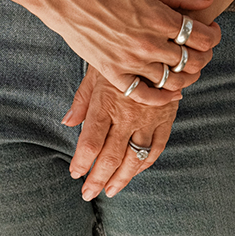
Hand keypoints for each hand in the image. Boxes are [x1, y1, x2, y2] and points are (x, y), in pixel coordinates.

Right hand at [39, 0, 220, 100]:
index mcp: (159, 18)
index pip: (202, 37)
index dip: (213, 36)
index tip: (211, 33)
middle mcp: (149, 43)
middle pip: (192, 61)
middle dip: (204, 56)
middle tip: (202, 51)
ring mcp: (131, 61)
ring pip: (173, 80)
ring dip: (187, 77)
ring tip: (187, 69)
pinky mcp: (114, 74)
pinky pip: (144, 95)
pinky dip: (162, 98)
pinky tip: (172, 93)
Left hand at [64, 66, 177, 198]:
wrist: (161, 41)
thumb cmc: (121, 53)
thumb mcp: (96, 70)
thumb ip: (82, 100)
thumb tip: (67, 123)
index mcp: (106, 102)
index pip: (91, 141)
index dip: (82, 162)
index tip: (75, 174)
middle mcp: (128, 113)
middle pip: (111, 156)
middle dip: (98, 178)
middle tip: (87, 193)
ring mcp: (150, 117)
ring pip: (135, 157)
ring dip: (121, 178)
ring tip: (110, 191)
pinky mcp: (167, 117)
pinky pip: (156, 148)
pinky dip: (144, 163)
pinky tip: (134, 172)